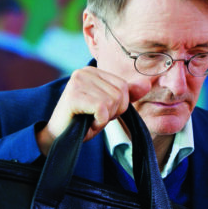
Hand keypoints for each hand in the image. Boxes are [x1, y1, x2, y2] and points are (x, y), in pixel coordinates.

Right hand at [35, 66, 151, 154]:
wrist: (60, 137)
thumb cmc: (85, 121)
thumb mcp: (110, 106)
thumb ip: (127, 95)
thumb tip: (147, 84)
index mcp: (93, 72)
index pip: (123, 86)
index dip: (119, 105)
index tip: (101, 112)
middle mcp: (84, 71)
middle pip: (119, 93)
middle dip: (112, 112)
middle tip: (95, 117)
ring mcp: (77, 81)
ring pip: (112, 101)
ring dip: (104, 117)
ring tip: (90, 119)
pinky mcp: (73, 95)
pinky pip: (102, 109)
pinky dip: (99, 121)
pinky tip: (87, 123)